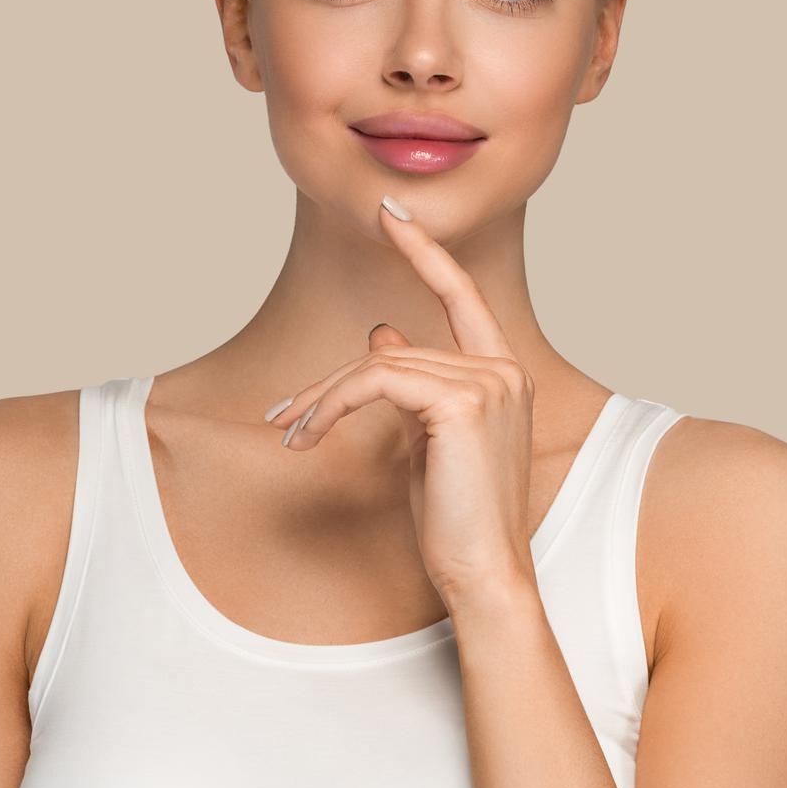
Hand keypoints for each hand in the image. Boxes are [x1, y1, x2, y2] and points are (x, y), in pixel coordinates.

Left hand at [265, 194, 538, 606]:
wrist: (484, 575)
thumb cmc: (457, 521)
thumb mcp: (425, 442)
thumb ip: (410, 385)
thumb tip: (382, 334)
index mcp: (503, 376)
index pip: (461, 296)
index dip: (424, 251)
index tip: (392, 213)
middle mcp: (504, 371)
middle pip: (394, 348)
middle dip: (328, 383)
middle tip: (282, 415)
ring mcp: (489, 384)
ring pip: (378, 366)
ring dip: (322, 401)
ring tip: (291, 436)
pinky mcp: (462, 404)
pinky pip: (375, 382)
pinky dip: (332, 405)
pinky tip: (309, 436)